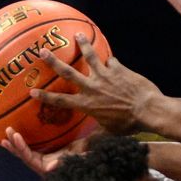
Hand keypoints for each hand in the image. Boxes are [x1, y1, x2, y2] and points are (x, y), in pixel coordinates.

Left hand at [0, 126, 90, 175]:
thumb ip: (69, 160)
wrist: (90, 154)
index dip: (22, 149)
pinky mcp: (43, 154)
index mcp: (47, 167)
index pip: (30, 159)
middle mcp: (42, 166)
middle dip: (14, 145)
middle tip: (8, 132)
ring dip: (13, 144)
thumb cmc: (86, 155)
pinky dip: (19, 143)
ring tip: (5, 135)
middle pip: (23, 156)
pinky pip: (28, 148)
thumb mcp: (80, 155)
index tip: (16, 137)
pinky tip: (12, 135)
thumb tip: (50, 167)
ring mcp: (41, 160)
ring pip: (23, 153)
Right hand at [30, 34, 159, 133]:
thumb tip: (85, 146)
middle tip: (42, 51)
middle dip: (53, 61)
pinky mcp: (118, 69)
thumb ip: (96, 133)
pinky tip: (112, 61)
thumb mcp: (109, 132)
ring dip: (83, 45)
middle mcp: (92, 88)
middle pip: (68, 72)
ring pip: (90, 56)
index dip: (45, 96)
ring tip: (78, 34)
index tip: (32, 91)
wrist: (147, 110)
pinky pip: (112, 62)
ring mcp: (104, 76)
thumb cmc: (129, 125)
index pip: (61, 100)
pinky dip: (111, 62)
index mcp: (87, 104)